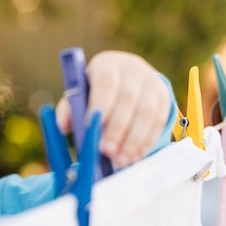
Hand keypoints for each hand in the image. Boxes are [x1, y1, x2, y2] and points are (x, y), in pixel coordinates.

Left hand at [56, 51, 170, 167]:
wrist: (128, 78)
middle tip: (106, 151)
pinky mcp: (163, 97)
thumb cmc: (96, 91)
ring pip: (146, 113)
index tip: (91, 127)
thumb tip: (62, 126)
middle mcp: (132, 70)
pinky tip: (135, 155)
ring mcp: (151, 82)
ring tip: (121, 160)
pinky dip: (146, 141)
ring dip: (133, 139)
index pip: (105, 84)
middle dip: (116, 129)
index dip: (100, 105)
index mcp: (106, 66)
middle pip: (127, 100)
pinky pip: (158, 121)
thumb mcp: (81, 94)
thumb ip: (69, 109)